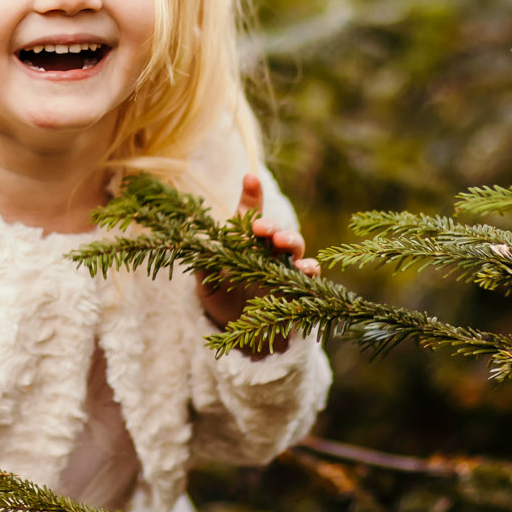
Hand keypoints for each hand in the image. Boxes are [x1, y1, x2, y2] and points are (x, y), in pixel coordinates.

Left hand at [196, 173, 317, 352]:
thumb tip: (200, 249)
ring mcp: (284, 267)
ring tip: (281, 243)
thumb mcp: (207, 285)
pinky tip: (306, 269)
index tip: (250, 178)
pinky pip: (310, 273)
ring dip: (291, 240)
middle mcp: (266, 250)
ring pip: (295, 245)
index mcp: (244, 242)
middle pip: (273, 229)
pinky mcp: (298, 286)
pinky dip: (310, 269)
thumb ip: (204, 265)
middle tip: (260, 228)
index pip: (248, 214)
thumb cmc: (223, 301)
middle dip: (270, 225)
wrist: (242, 333)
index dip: (251, 195)